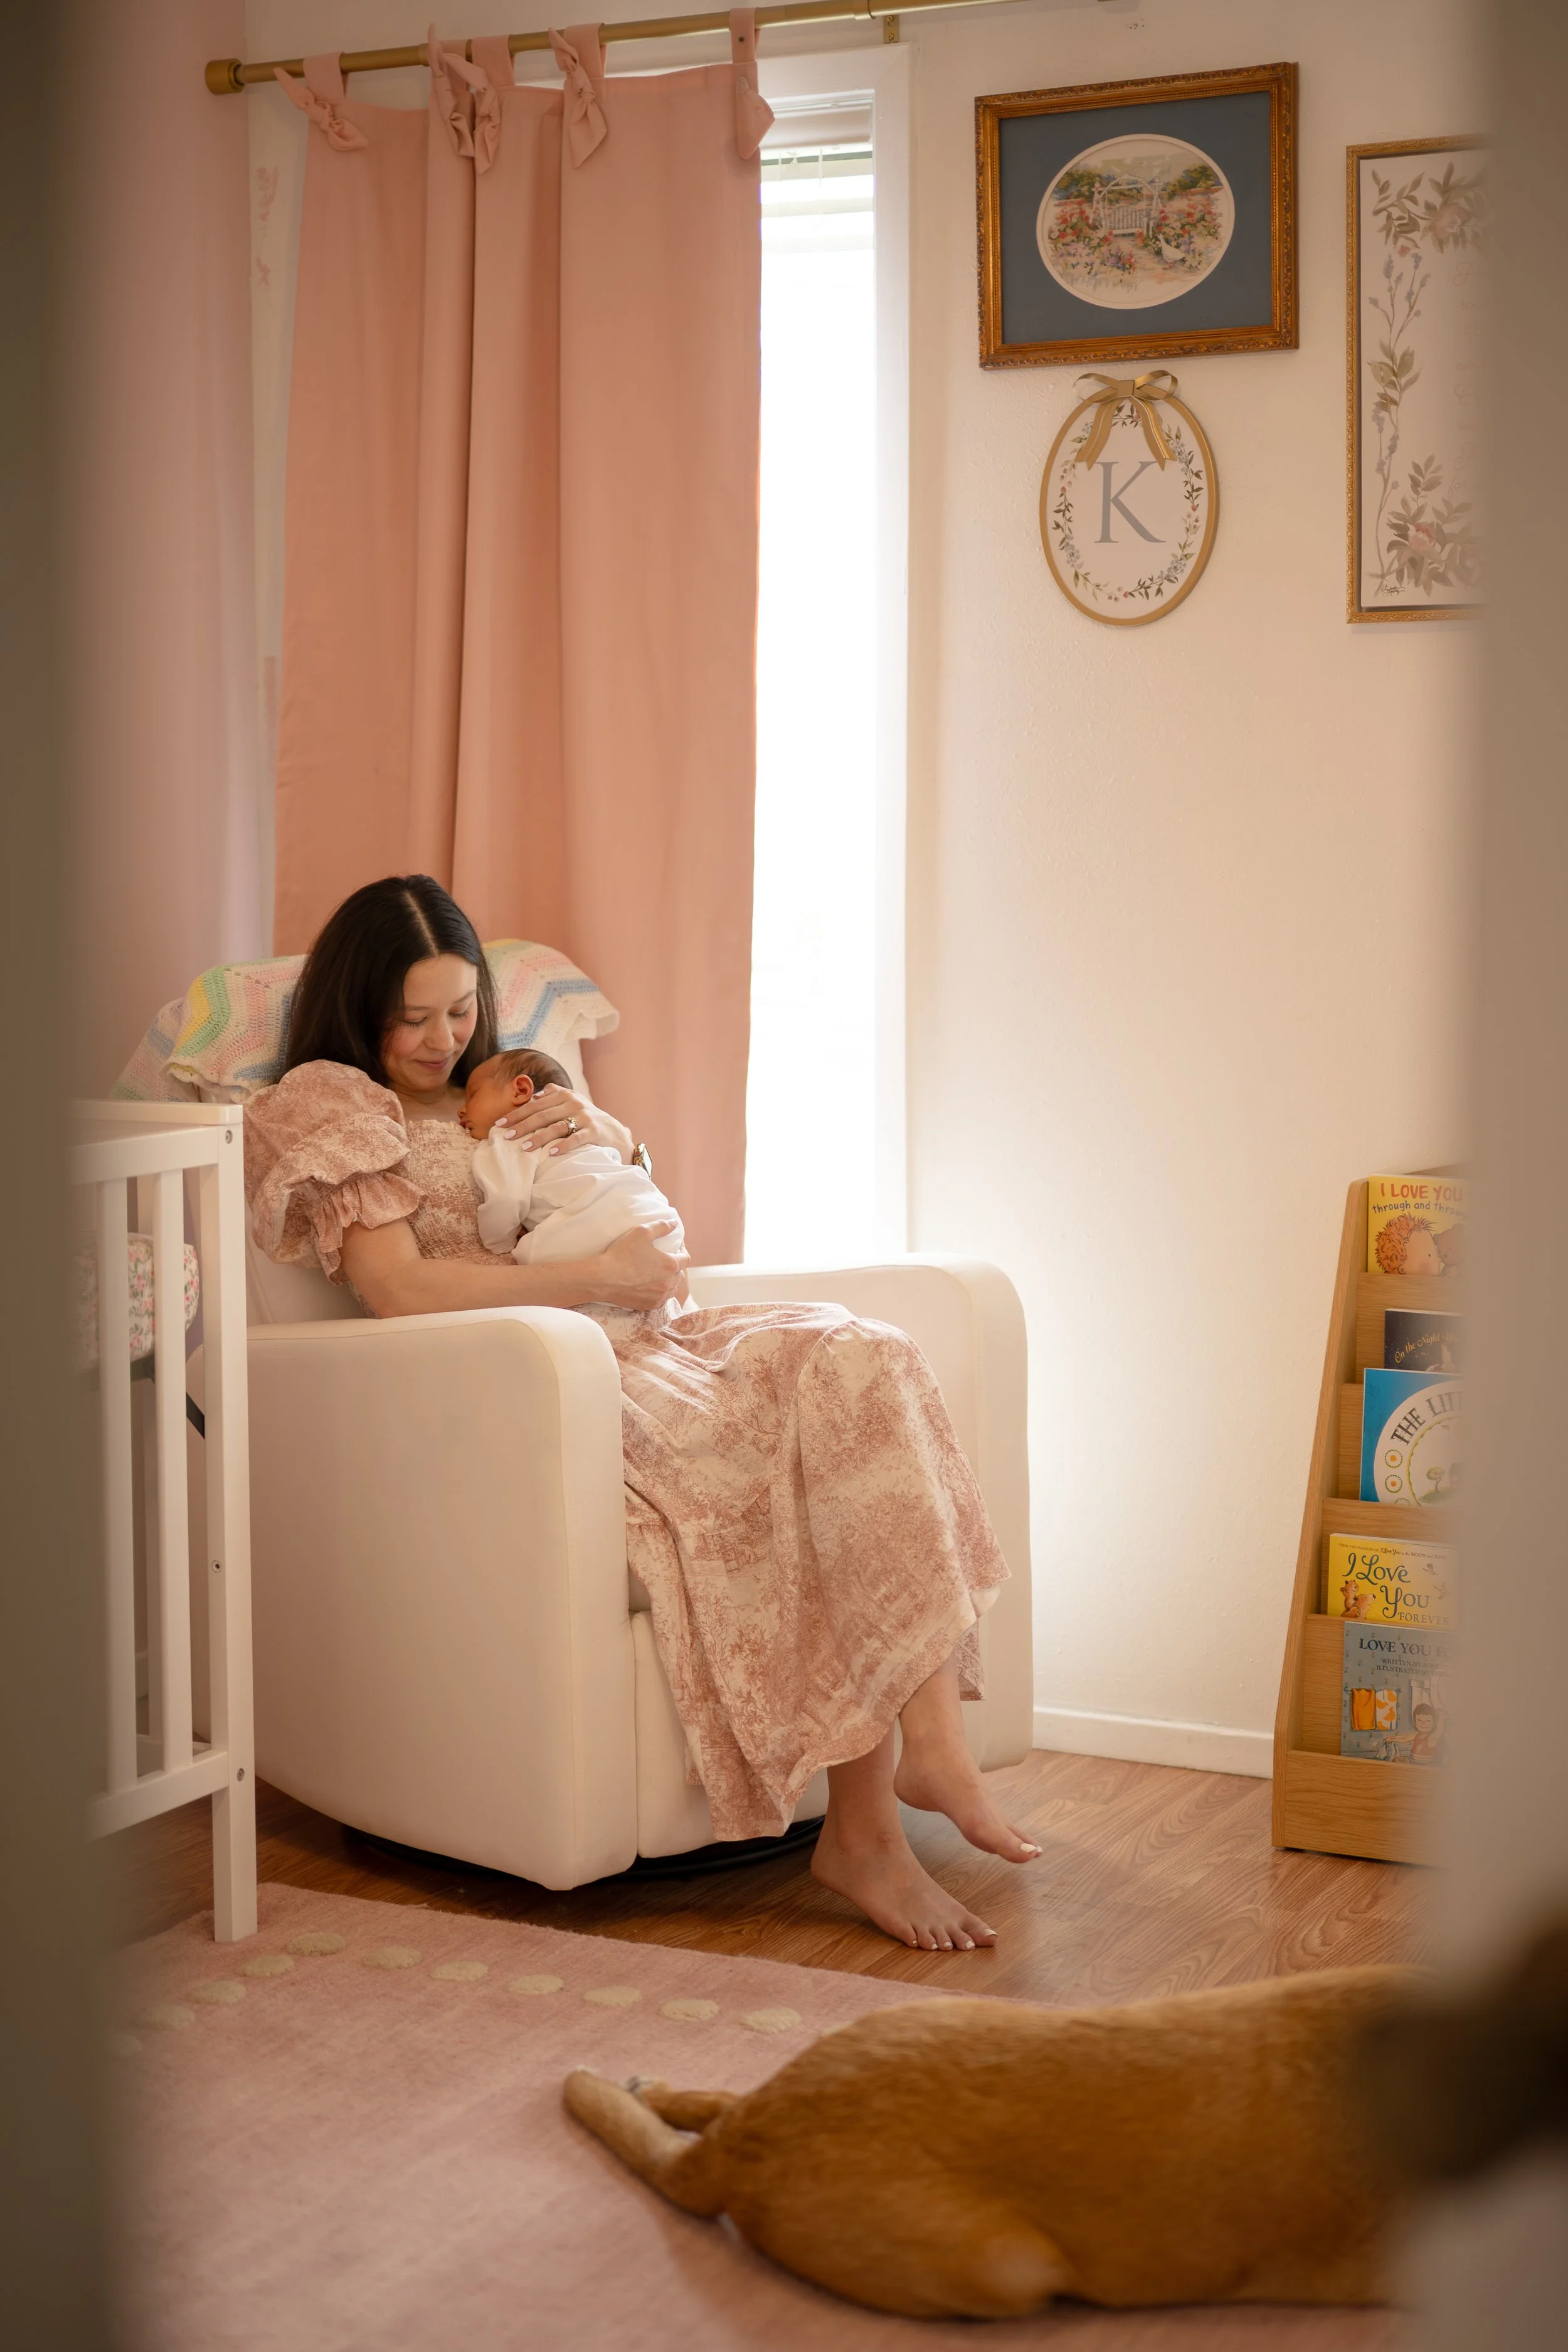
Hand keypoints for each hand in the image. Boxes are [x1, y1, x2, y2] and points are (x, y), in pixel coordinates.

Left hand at [494, 1084, 629, 1159]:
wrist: (614, 1131)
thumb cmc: (586, 1118)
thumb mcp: (572, 1102)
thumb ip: (554, 1095)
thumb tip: (533, 1096)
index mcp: (564, 1095)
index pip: (535, 1104)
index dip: (516, 1114)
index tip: (500, 1124)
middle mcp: (574, 1103)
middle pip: (542, 1115)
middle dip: (522, 1126)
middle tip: (507, 1137)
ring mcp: (585, 1117)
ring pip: (557, 1127)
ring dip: (539, 1137)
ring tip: (525, 1147)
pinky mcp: (594, 1131)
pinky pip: (576, 1139)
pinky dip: (563, 1145)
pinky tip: (551, 1153)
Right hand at [592, 1222, 688, 1310]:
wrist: (603, 1278)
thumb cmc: (622, 1253)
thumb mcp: (642, 1232)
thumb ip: (661, 1227)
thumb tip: (674, 1224)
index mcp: (670, 1265)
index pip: (686, 1259)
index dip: (683, 1252)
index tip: (676, 1248)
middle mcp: (668, 1283)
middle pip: (680, 1275)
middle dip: (676, 1267)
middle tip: (665, 1261)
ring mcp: (659, 1296)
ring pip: (672, 1290)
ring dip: (670, 1282)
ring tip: (660, 1275)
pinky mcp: (649, 1306)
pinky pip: (661, 1300)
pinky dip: (660, 1294)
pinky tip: (652, 1288)